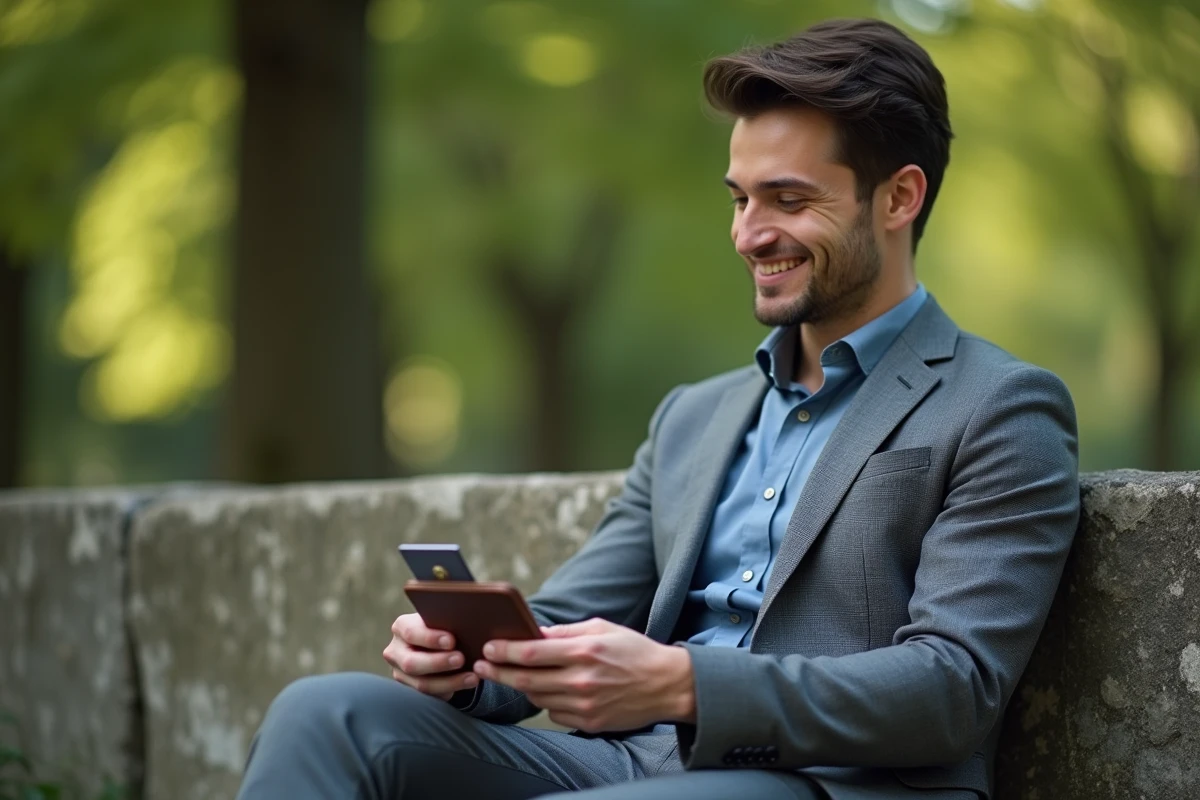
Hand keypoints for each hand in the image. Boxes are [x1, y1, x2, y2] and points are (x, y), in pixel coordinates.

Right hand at [382, 613, 477, 699]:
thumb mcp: (442, 619)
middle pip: (412, 663)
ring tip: (472, 677)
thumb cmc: (444, 625)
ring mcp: (401, 673)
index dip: (430, 638)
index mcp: (401, 627)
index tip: (452, 641)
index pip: (411, 633)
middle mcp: (396, 651)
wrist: (439, 643)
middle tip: (461, 659)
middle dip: (439, 663)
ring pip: (422, 684)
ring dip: (449, 682)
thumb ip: (448, 621)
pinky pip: (430, 695)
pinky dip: (450, 690)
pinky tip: (466, 684)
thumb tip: (468, 624)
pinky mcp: (411, 690)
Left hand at [473, 618, 695, 732]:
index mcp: (584, 651)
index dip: (505, 651)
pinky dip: (548, 702)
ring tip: (515, 676)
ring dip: (523, 688)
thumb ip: (566, 632)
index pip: (532, 652)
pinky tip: (554, 691)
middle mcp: (582, 680)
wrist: (667, 684)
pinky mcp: (589, 723)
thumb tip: (533, 632)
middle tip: (481, 666)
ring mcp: (585, 705)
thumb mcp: (602, 628)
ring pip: (538, 699)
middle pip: (527, 680)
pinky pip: (555, 714)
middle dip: (499, 672)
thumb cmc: (633, 650)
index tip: (488, 648)